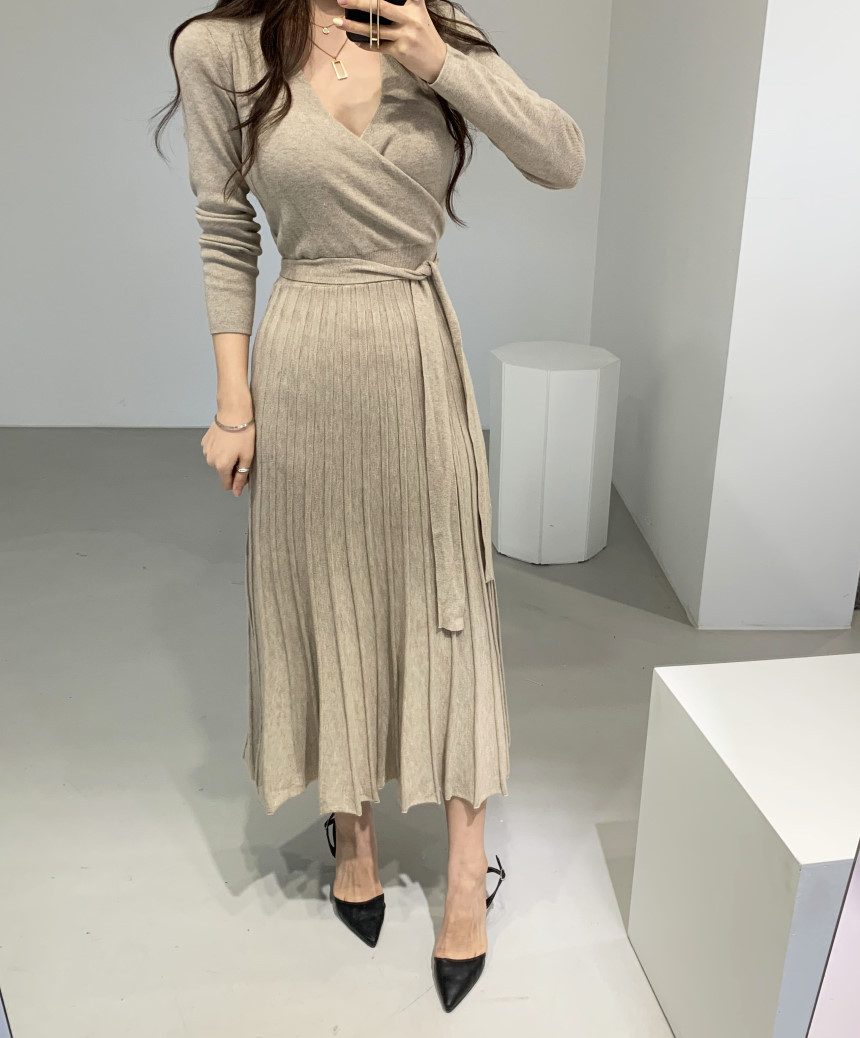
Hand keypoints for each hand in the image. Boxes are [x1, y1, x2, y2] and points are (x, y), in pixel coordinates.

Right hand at [201, 420, 255, 497]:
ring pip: (218, 462)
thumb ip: (241, 477)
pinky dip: (221, 449)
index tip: (243, 471)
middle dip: (232, 467)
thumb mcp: (247, 458)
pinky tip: (228, 440)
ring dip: (226, 458)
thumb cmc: (243, 433)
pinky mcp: (205, 442)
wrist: (233, 413)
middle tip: (241, 454)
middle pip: (222, 472)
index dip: (236, 481)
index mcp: (221, 466)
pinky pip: (214, 452)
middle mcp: (211, 460)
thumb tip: (237, 492)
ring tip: (234, 445)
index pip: (227, 485)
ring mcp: (206, 451)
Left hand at [333, 0, 447, 83]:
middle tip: (342, 0)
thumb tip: (379, 5)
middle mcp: (409, 18)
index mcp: (414, 6)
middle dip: (359, 2)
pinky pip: (378, 46)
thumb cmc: (425, 37)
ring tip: (338, 23)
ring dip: (354, 26)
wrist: (438, 62)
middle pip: (379, 7)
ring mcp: (404, 35)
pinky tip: (355, 41)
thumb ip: (406, 4)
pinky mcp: (400, 51)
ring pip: (374, 29)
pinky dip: (365, 44)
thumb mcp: (420, 15)